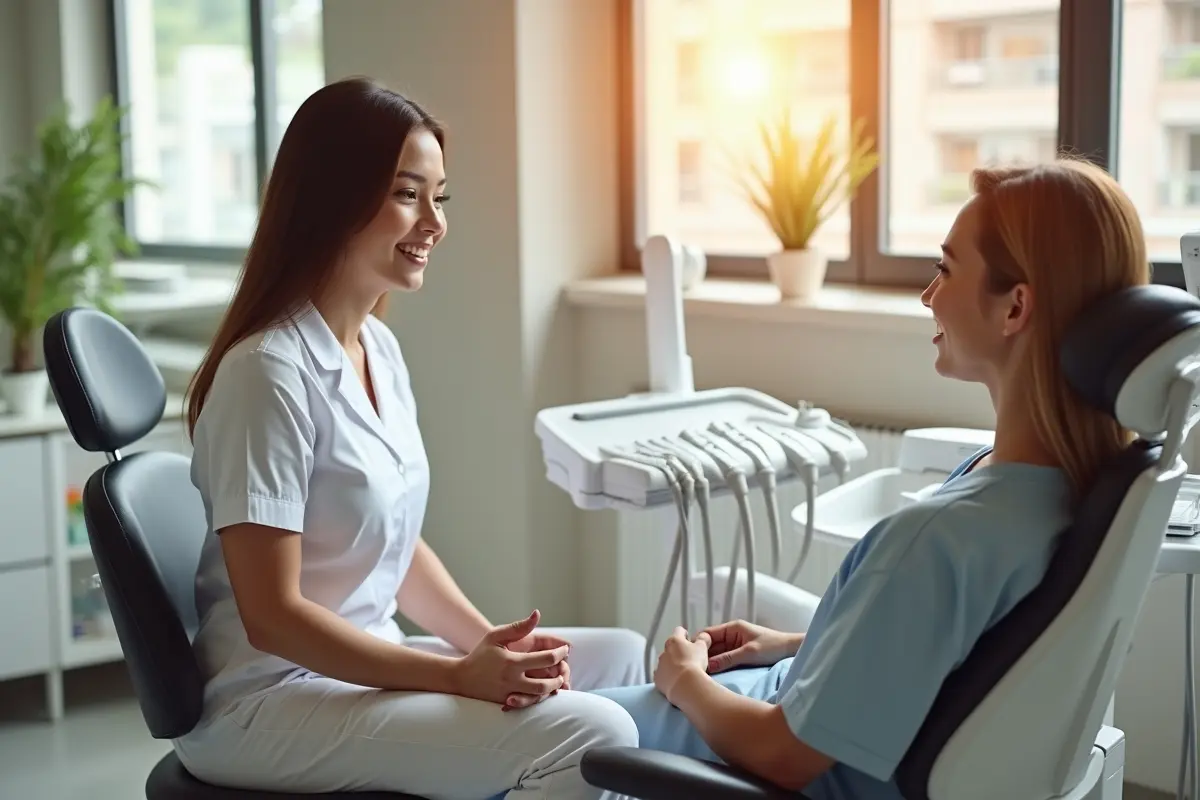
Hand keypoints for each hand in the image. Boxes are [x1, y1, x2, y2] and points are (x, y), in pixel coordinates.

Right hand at [451, 610, 567, 709]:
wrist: (461, 678)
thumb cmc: (480, 654)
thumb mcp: (496, 636)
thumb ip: (518, 627)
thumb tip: (537, 614)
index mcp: (512, 662)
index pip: (545, 659)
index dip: (560, 653)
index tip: (565, 650)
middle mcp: (512, 680)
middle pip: (545, 683)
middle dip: (559, 677)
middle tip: (564, 669)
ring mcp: (510, 694)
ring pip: (539, 696)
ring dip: (552, 689)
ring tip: (558, 681)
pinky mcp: (507, 703)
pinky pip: (529, 703)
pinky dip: (540, 698)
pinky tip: (545, 691)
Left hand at [653, 627, 710, 705]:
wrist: (685, 684)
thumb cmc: (693, 664)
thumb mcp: (702, 648)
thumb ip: (702, 639)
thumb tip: (704, 636)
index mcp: (674, 640)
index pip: (679, 631)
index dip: (685, 635)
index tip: (689, 639)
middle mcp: (664, 651)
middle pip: (671, 648)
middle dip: (678, 652)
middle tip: (689, 658)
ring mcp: (659, 665)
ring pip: (665, 662)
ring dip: (672, 665)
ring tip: (683, 672)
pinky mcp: (657, 678)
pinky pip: (662, 676)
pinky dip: (667, 677)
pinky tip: (676, 681)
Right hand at [701, 619, 801, 673]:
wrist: (790, 650)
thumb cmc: (772, 647)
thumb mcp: (749, 653)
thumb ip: (728, 659)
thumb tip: (708, 666)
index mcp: (732, 628)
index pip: (708, 633)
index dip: (698, 644)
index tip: (691, 657)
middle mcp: (731, 635)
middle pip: (711, 645)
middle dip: (703, 655)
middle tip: (694, 669)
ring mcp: (735, 645)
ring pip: (716, 653)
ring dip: (710, 661)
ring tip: (701, 673)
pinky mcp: (739, 654)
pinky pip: (724, 658)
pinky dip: (718, 665)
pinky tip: (713, 674)